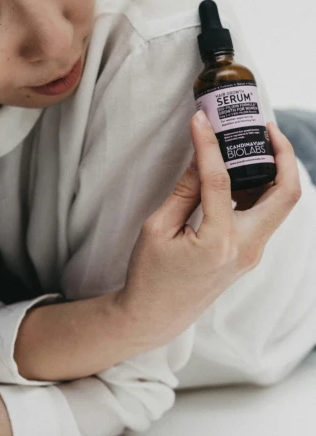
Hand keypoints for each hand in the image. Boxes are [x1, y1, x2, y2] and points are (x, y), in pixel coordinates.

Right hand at [114, 113, 301, 350]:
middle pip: (285, 194)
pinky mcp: (249, 254)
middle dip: (282, 155)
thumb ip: (184, 191)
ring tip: (256, 143)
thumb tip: (200, 157)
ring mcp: (252, 253)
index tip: (202, 120)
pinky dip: (263, 189)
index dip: (210, 145)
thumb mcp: (158, 228)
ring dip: (277, 171)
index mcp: (218, 242)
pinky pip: (266, 215)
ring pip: (282, 205)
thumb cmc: (150, 275)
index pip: (221, 180)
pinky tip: (244, 171)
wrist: (155, 315)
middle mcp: (246, 248)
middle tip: (265, 128)